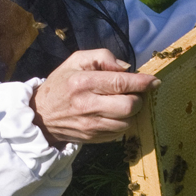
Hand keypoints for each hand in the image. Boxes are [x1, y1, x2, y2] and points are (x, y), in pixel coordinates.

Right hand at [30, 49, 159, 145]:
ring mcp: (91, 126)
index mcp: (83, 83)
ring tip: (124, 103)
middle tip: (135, 92)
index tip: (154, 81)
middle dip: (139, 99)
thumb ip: (102, 56)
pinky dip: (123, 123)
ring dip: (132, 113)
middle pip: (129, 106)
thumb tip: (127, 68)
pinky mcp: (93, 138)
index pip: (120, 83)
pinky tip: (115, 114)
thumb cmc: (62, 83)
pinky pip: (120, 133)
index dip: (142, 82)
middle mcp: (87, 106)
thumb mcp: (76, 60)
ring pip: (127, 122)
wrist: (41, 116)